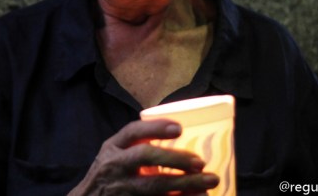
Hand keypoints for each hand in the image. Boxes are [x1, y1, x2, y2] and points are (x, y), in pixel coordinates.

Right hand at [68, 119, 218, 195]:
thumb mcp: (114, 153)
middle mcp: (115, 166)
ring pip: (155, 186)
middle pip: (146, 157)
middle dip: (175, 158)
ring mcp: (121, 189)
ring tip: (209, 182)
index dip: (156, 128)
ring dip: (184, 185)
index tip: (179, 128)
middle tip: (200, 162)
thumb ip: (136, 144)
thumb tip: (180, 133)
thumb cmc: (108, 174)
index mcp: (113, 147)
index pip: (133, 131)